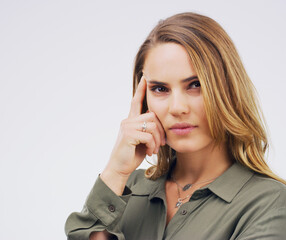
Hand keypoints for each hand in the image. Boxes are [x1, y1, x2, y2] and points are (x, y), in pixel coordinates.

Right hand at [100, 76, 165, 193]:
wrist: (120, 168)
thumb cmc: (133, 154)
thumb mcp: (144, 140)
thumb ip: (149, 130)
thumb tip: (162, 127)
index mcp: (131, 120)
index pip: (136, 101)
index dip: (141, 90)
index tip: (145, 77)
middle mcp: (128, 120)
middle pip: (153, 116)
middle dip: (161, 131)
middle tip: (162, 143)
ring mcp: (127, 126)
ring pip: (152, 125)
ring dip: (157, 140)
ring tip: (154, 149)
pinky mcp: (128, 134)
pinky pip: (149, 135)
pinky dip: (153, 145)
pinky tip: (149, 152)